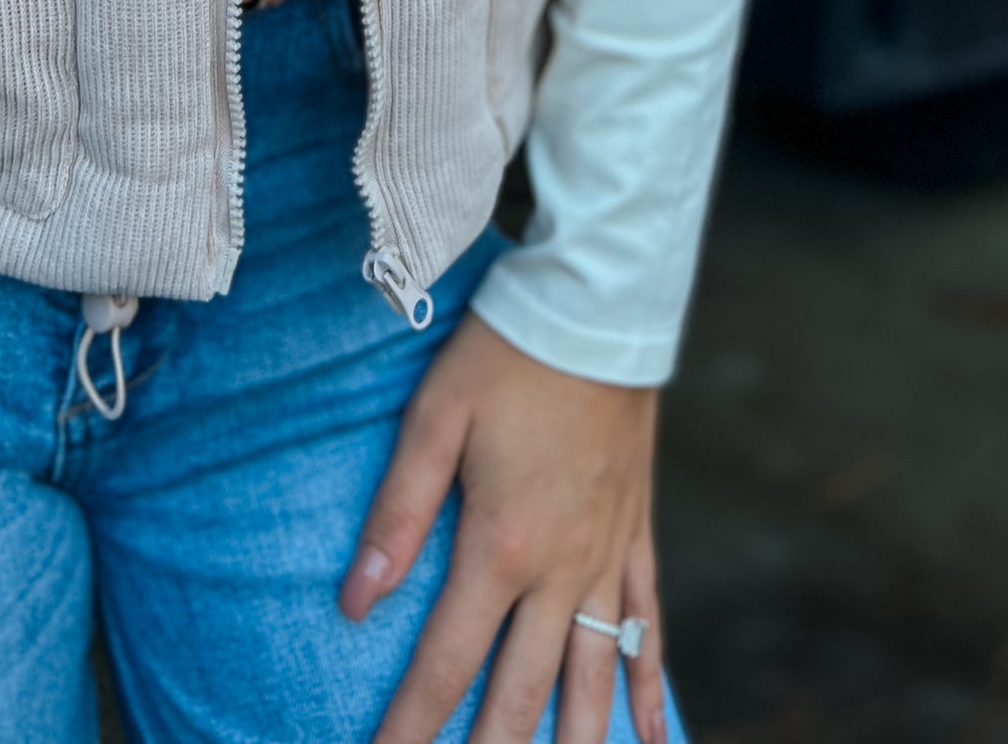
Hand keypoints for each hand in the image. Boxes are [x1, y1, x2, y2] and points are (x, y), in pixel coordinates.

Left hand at [341, 313, 664, 743]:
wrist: (597, 307)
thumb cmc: (505, 356)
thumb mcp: (434, 420)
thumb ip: (397, 515)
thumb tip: (356, 601)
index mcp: (502, 546)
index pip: (447, 664)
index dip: (412, 727)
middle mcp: (561, 570)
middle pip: (523, 695)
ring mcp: (607, 557)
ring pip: (594, 679)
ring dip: (574, 743)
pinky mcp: (637, 535)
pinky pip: (649, 627)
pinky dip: (649, 687)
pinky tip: (651, 737)